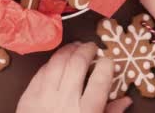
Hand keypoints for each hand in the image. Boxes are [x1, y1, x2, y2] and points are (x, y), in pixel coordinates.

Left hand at [16, 42, 131, 112]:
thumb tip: (126, 100)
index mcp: (86, 112)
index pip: (100, 81)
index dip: (106, 66)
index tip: (108, 61)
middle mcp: (65, 101)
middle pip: (77, 65)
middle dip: (86, 51)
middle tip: (92, 47)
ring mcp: (44, 96)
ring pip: (57, 63)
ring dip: (68, 51)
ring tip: (76, 47)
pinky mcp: (28, 96)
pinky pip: (41, 72)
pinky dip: (52, 62)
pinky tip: (58, 60)